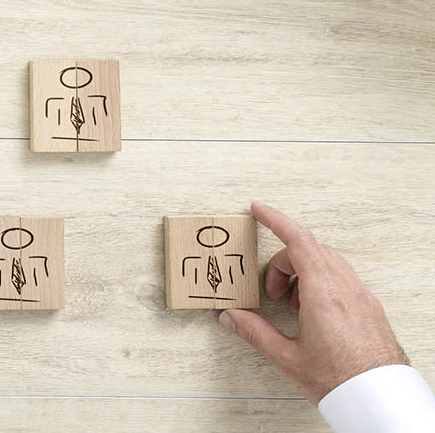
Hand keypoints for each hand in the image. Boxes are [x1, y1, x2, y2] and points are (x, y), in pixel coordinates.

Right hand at [219, 202, 408, 403]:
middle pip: (310, 251)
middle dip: (284, 262)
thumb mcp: (288, 358)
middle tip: (270, 290)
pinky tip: (314, 314)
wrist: (379, 401)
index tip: (258, 210)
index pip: (298, 240)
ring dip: (303, 273)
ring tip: (293, 305)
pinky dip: (322, 284)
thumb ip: (255, 332)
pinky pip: (343, 280)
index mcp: (323, 293)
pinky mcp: (371, 309)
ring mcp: (362, 297)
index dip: (275, 220)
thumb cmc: (340, 381)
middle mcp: (346, 289)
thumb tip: (232, 317)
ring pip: (328, 264)